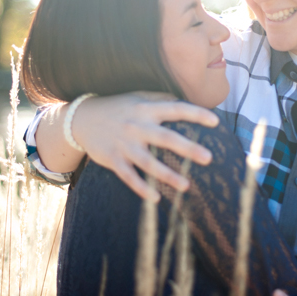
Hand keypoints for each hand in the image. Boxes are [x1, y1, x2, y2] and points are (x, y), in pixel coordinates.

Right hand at [68, 92, 218, 200]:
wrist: (81, 119)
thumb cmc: (115, 108)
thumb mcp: (136, 97)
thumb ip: (159, 98)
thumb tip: (184, 100)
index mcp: (145, 109)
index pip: (175, 109)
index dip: (195, 114)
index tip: (215, 121)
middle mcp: (136, 126)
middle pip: (165, 138)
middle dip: (187, 148)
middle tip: (208, 158)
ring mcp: (124, 144)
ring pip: (148, 162)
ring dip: (168, 175)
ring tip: (187, 186)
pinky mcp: (113, 159)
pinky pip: (129, 176)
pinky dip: (141, 188)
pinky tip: (156, 198)